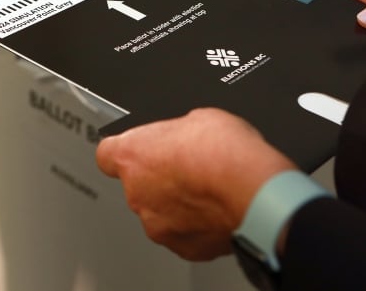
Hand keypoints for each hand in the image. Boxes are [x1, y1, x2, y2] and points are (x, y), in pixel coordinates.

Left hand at [96, 108, 295, 260]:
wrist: (257, 193)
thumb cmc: (228, 153)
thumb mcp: (199, 118)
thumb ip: (177, 132)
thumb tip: (184, 137)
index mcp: (132, 156)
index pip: (108, 154)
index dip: (124, 152)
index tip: (137, 151)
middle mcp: (137, 194)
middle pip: (138, 184)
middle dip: (159, 178)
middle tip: (189, 169)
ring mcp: (158, 224)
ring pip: (160, 211)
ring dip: (178, 203)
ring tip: (209, 190)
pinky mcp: (183, 247)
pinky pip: (184, 233)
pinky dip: (197, 225)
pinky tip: (218, 209)